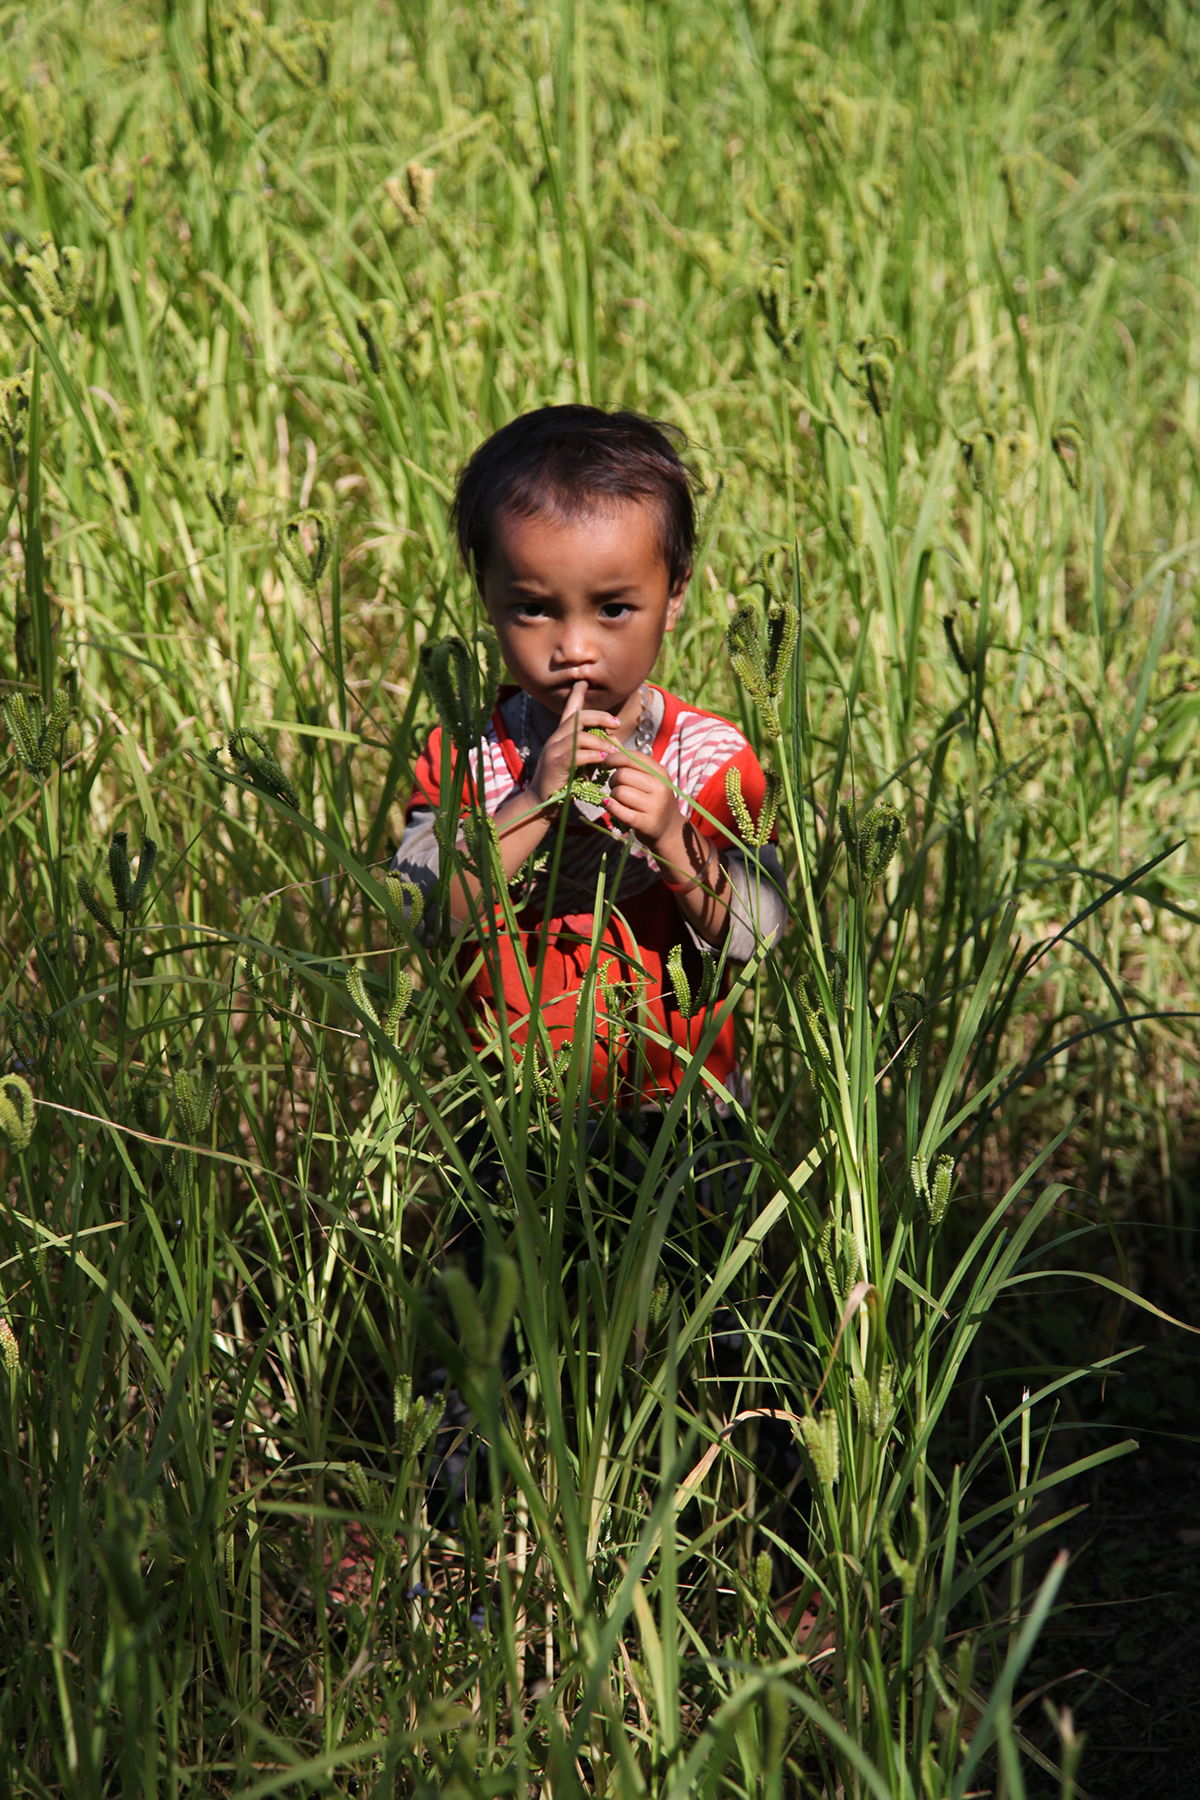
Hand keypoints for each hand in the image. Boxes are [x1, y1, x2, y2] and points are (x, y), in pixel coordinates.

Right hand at [527, 680, 619, 806]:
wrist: (542, 803)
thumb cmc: (563, 783)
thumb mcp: (580, 763)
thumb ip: (592, 751)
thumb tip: (613, 743)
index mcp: (561, 737)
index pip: (569, 711)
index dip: (576, 695)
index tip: (584, 682)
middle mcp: (555, 739)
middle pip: (578, 717)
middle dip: (600, 717)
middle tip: (616, 724)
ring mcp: (553, 750)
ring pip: (579, 736)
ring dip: (601, 742)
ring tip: (614, 751)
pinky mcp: (555, 765)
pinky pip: (577, 754)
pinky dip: (593, 756)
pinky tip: (604, 760)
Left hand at [603, 744, 682, 850]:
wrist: (669, 830)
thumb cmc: (654, 800)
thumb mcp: (648, 778)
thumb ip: (630, 760)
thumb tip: (611, 739)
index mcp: (660, 773)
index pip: (632, 757)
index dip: (614, 758)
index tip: (606, 764)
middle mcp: (660, 787)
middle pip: (623, 774)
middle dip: (612, 779)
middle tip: (614, 785)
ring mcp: (655, 806)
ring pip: (619, 792)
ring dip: (612, 794)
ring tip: (617, 798)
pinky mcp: (646, 823)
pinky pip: (620, 810)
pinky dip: (610, 806)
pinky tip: (609, 804)